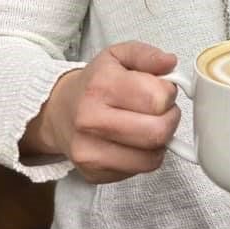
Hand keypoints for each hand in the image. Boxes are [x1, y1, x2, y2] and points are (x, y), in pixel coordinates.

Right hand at [20, 41, 180, 183]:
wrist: (60, 110)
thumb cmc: (95, 83)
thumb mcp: (119, 55)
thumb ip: (147, 55)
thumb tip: (169, 62)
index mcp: (100, 86)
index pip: (157, 98)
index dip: (169, 94)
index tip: (162, 91)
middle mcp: (90, 121)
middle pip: (157, 132)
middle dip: (169, 119)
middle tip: (161, 111)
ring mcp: (89, 152)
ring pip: (152, 157)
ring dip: (160, 141)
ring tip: (148, 125)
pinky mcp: (94, 174)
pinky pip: (140, 170)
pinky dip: (146, 156)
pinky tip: (135, 141)